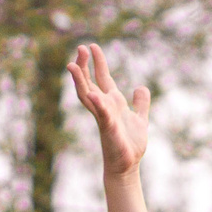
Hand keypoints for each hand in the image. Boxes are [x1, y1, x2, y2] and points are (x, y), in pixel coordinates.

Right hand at [68, 42, 149, 180]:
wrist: (128, 165)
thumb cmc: (130, 144)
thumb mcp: (139, 118)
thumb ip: (140, 103)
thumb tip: (141, 87)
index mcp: (112, 103)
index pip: (102, 78)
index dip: (97, 63)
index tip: (92, 46)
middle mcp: (104, 107)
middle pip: (89, 82)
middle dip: (83, 66)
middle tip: (80, 48)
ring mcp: (104, 117)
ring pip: (87, 95)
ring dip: (79, 80)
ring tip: (71, 65)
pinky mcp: (109, 129)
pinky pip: (102, 115)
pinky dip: (98, 105)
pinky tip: (95, 96)